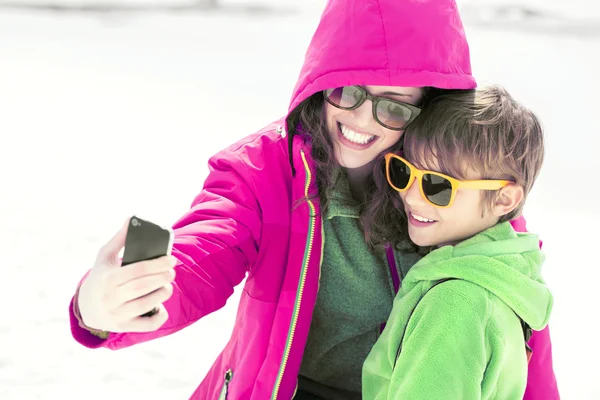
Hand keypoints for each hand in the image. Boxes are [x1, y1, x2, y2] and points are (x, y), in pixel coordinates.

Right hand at [78, 218, 176, 332]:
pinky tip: (160, 307)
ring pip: (147, 305)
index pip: (137, 270)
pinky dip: (159, 316)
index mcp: (108, 278)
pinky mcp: (124, 327)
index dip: (157, 264)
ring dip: (162, 293)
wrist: (86, 307)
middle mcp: (110, 298)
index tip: (172, 260)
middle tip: (172, 272)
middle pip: (143, 287)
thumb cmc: (101, 276)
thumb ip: (120, 239)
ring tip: (167, 285)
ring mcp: (117, 314)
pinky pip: (147, 325)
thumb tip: (131, 219)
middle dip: (162, 278)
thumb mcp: (105, 257)